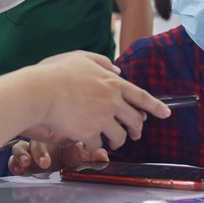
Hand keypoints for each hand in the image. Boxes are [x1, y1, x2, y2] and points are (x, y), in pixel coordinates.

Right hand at [8, 137, 109, 174]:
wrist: (56, 168)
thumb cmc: (70, 157)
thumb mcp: (83, 155)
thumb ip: (93, 156)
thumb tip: (104, 158)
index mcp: (58, 136)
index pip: (55, 134)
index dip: (56, 140)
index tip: (62, 149)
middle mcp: (43, 141)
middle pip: (37, 141)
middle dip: (39, 152)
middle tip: (46, 163)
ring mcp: (30, 150)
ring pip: (22, 147)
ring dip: (23, 155)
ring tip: (26, 164)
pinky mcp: (20, 160)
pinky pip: (13, 159)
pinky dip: (14, 163)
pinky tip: (18, 169)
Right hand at [30, 51, 169, 151]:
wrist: (38, 92)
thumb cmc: (55, 73)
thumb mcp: (81, 57)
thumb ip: (102, 62)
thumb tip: (117, 70)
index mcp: (112, 82)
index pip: (142, 96)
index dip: (156, 106)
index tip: (166, 114)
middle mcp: (112, 100)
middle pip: (135, 120)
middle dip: (137, 129)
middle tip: (134, 134)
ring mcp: (102, 118)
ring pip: (120, 136)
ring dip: (118, 141)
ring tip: (113, 142)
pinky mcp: (89, 132)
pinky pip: (98, 144)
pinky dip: (95, 144)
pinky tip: (88, 141)